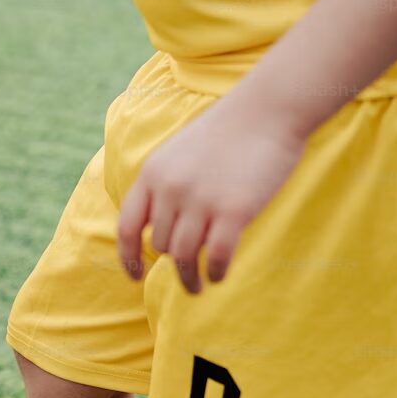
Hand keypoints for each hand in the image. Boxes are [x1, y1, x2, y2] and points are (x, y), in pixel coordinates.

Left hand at [116, 98, 308, 292]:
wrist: (269, 109)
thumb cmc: (229, 132)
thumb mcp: (180, 153)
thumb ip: (166, 187)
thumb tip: (160, 235)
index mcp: (153, 174)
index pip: (127, 226)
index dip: (128, 256)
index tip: (135, 275)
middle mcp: (171, 189)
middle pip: (162, 244)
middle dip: (173, 260)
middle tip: (189, 270)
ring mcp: (201, 201)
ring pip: (184, 257)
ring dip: (189, 279)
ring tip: (198, 288)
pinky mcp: (234, 211)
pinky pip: (217, 257)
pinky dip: (216, 273)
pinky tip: (219, 277)